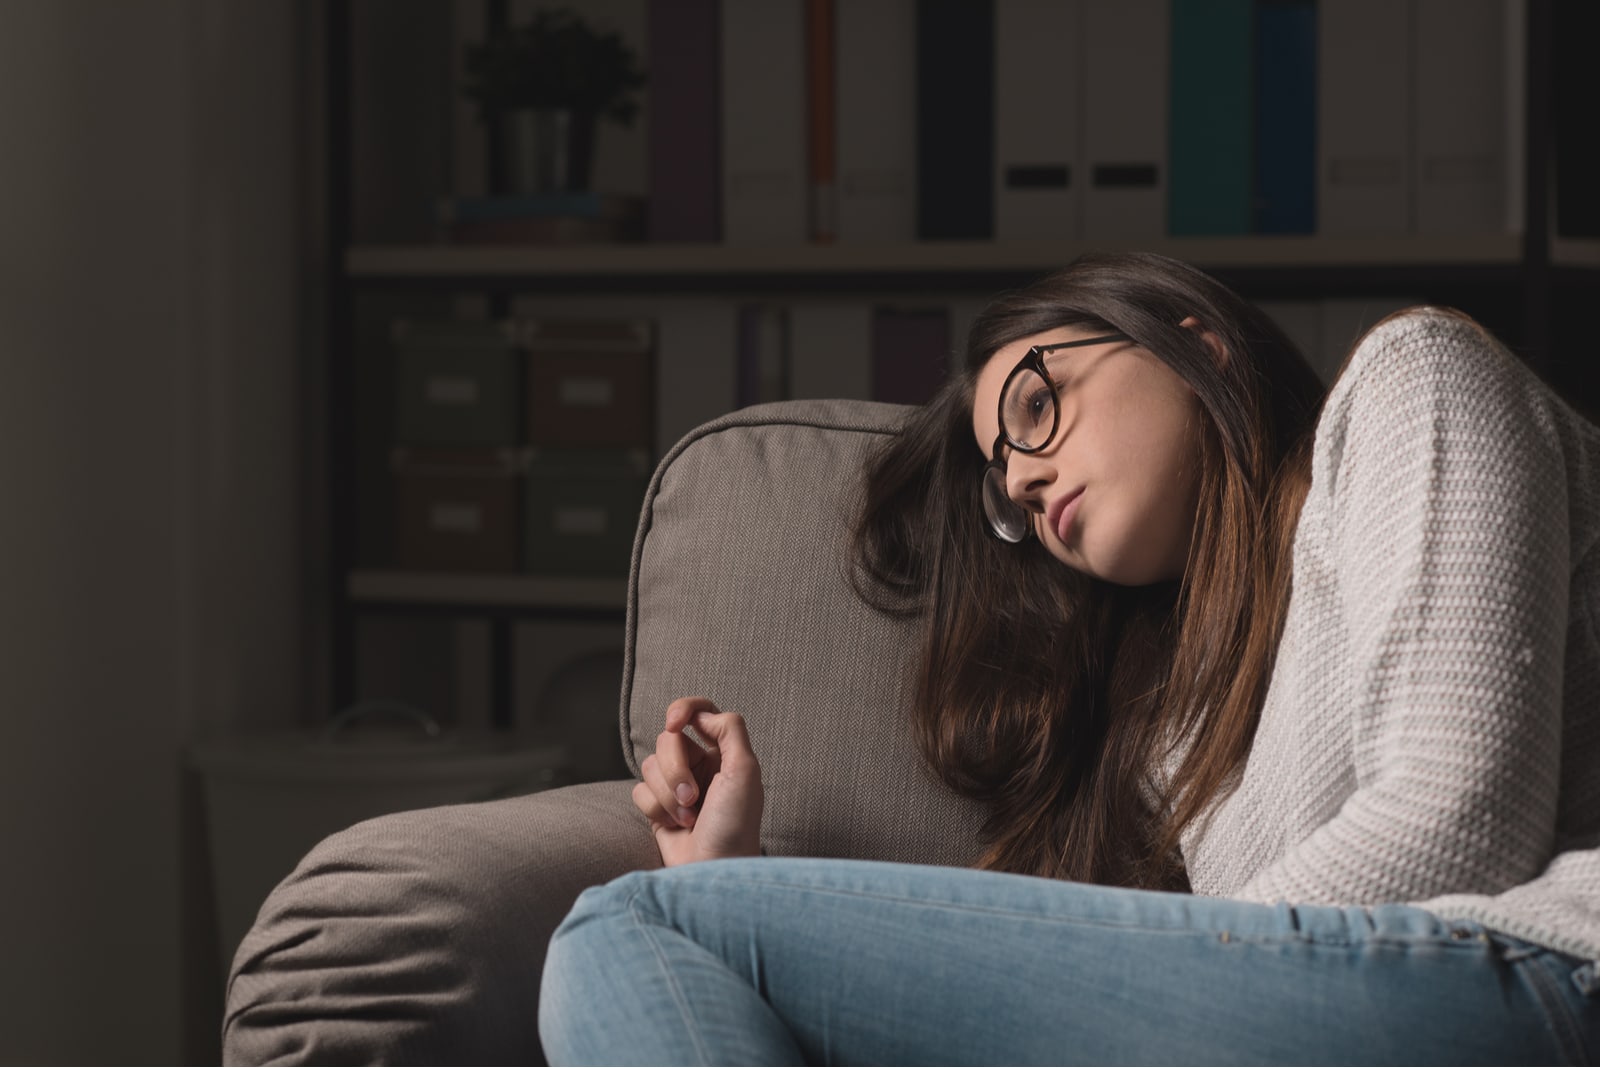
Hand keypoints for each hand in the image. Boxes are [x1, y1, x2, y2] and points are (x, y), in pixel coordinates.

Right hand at [634, 697, 763, 865]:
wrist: (714, 869)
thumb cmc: (735, 824)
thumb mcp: (745, 771)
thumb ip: (730, 730)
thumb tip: (702, 716)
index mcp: (722, 752)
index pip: (698, 712)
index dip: (682, 710)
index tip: (674, 723)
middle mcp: (698, 765)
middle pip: (667, 740)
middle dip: (675, 769)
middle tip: (693, 797)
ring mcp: (676, 786)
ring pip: (649, 765)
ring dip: (667, 794)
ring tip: (688, 817)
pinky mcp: (657, 807)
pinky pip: (639, 790)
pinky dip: (655, 808)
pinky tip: (674, 826)